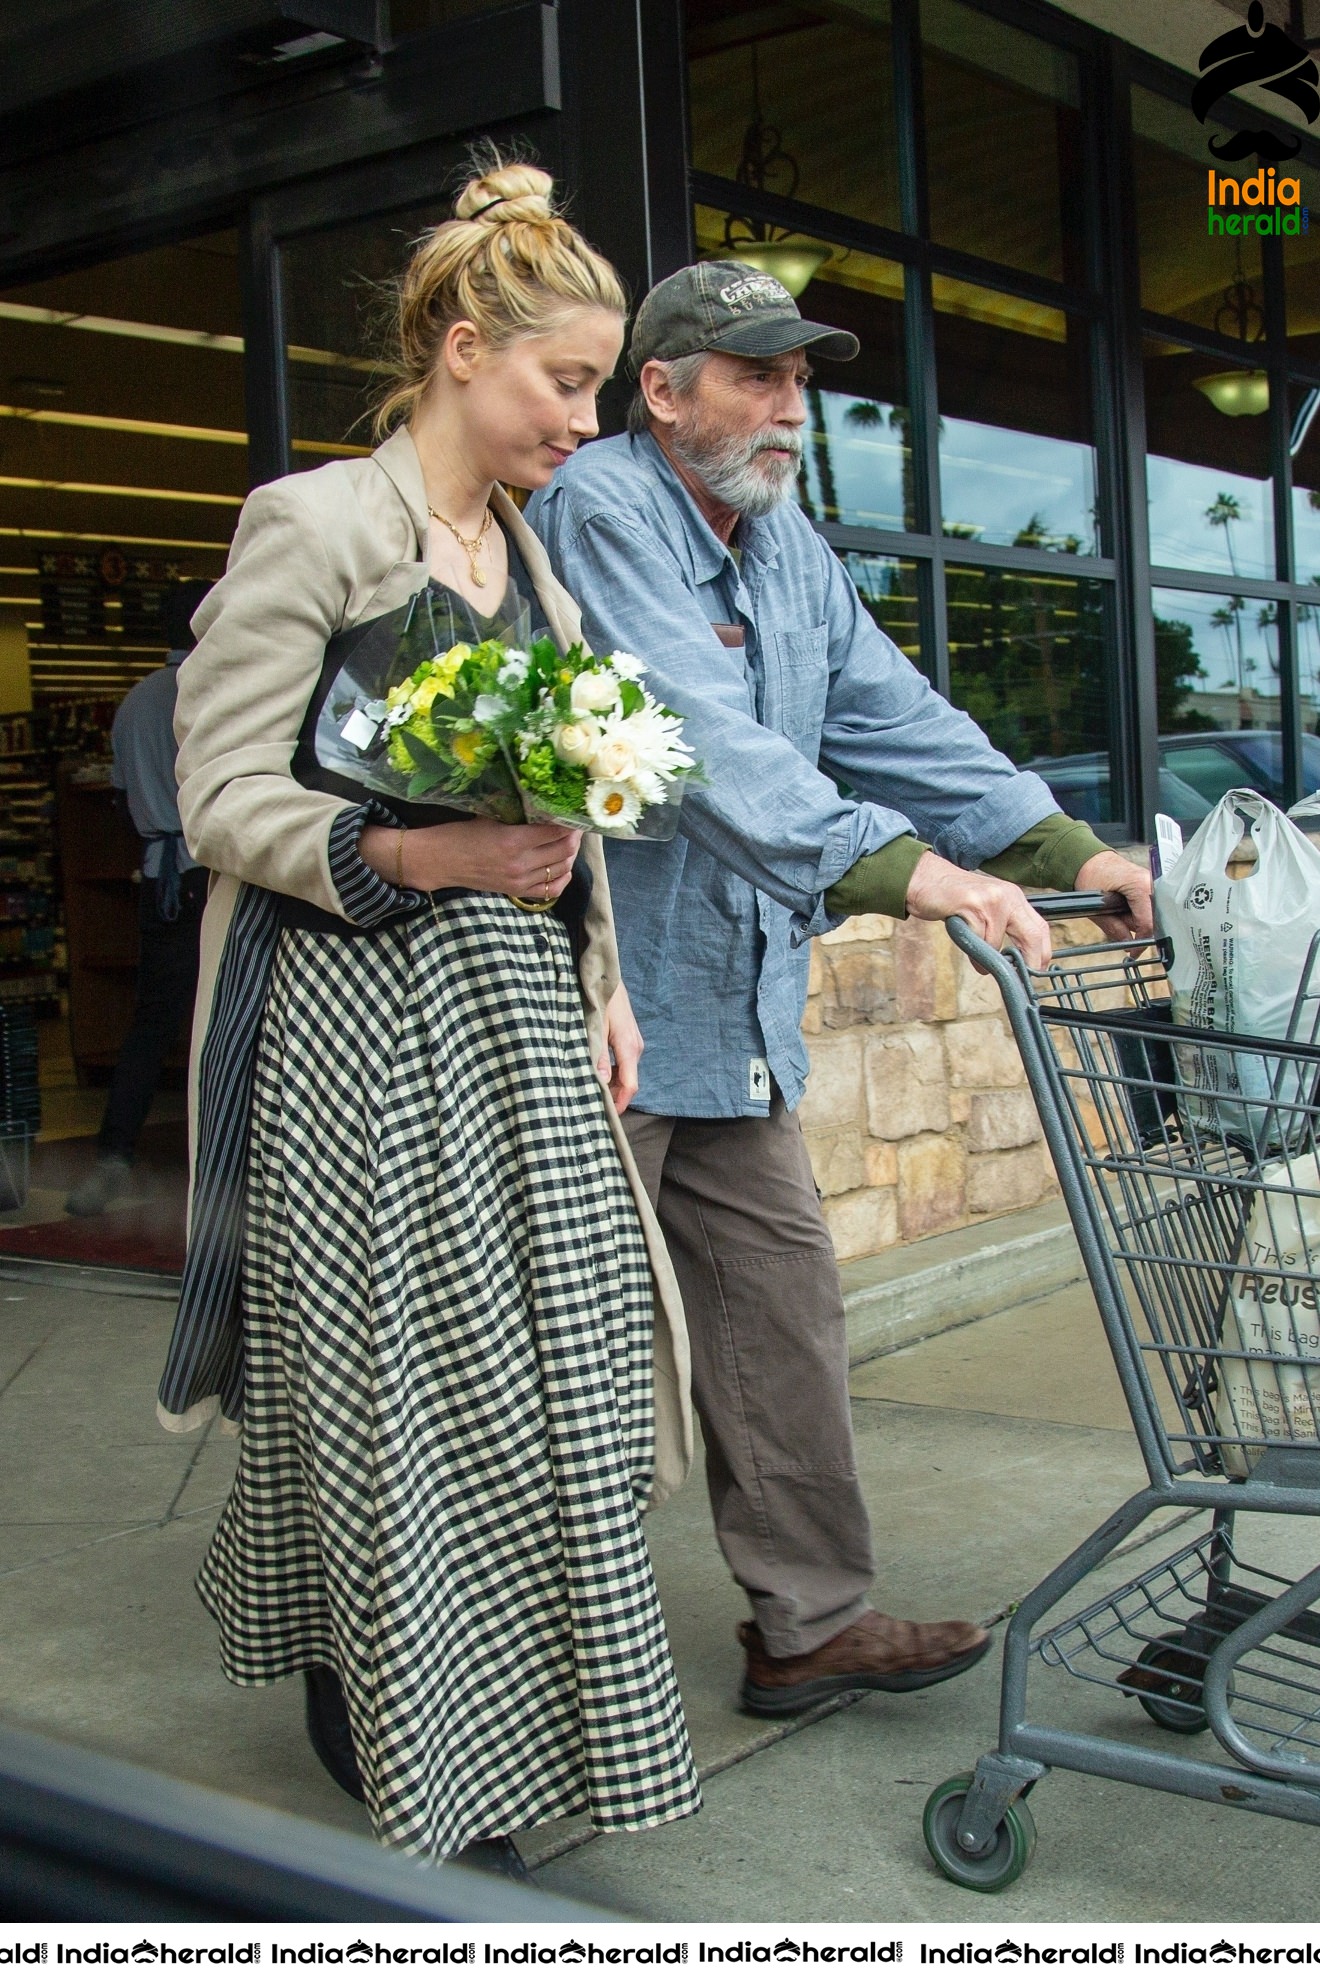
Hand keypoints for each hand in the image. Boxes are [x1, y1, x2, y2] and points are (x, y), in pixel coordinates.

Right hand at [361, 820, 581, 900]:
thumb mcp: (489, 816)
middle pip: (564, 851)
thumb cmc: (462, 834)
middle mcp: (520, 864)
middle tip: (575, 826)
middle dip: (574, 837)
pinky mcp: (517, 891)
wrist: (441, 862)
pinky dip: (562, 878)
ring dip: (570, 855)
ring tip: (570, 842)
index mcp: (513, 841)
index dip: (570, 822)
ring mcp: (520, 881)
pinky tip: (563, 866)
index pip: (556, 831)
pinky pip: (551, 890)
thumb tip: (543, 800)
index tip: (574, 812)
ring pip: (561, 869)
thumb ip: (517, 811)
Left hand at [599, 980, 643, 1111]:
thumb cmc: (600, 1001)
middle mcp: (636, 1048)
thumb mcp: (596, 1028)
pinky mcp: (630, 1039)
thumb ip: (599, 1056)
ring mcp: (634, 1043)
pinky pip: (624, 1062)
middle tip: (594, 1105)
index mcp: (629, 1048)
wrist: (607, 979)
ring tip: (593, 1090)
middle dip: (614, 1096)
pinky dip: (614, 1072)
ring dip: (613, 1084)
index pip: (630, 1085)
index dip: (620, 1103)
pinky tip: (599, 1071)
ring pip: (626, 1072)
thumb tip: (602, 1081)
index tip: (608, 1115)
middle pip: (629, 1082)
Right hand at [905, 850, 1051, 971]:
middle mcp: (1008, 896)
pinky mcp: (972, 904)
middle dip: (1029, 962)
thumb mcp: (987, 908)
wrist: (924, 878)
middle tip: (1018, 979)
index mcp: (1015, 897)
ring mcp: (991, 899)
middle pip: (1032, 935)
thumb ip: (1004, 926)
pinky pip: (977, 939)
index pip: (1041, 928)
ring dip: (986, 959)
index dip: (1041, 953)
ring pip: (997, 942)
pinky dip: (971, 951)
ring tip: (975, 956)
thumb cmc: (954, 898)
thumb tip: (1018, 960)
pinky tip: (963, 940)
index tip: (1035, 972)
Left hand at [1074, 849, 1154, 942]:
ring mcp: (1152, 884)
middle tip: (1120, 929)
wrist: (1089, 859)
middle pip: (1154, 920)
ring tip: (1116, 910)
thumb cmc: (1090, 875)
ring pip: (1151, 916)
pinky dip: (1136, 914)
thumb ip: (1114, 927)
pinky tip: (1121, 907)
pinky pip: (1148, 908)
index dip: (1141, 941)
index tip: (1133, 953)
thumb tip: (1128, 943)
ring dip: (1135, 921)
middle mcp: (1152, 884)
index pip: (1149, 923)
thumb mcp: (1097, 906)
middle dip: (1138, 930)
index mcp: (1141, 886)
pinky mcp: (1149, 887)